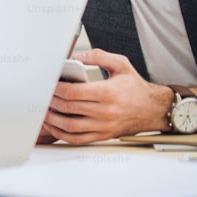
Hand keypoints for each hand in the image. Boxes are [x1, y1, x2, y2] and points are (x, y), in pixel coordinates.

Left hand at [41, 49, 172, 144]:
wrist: (154, 109)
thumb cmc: (136, 88)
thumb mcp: (121, 65)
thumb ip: (97, 57)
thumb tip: (76, 57)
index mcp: (108, 93)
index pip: (73, 92)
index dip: (55, 88)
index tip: (47, 84)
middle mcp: (105, 111)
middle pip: (68, 108)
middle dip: (51, 101)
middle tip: (42, 95)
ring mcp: (103, 126)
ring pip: (70, 126)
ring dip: (52, 119)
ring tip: (44, 110)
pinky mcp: (103, 135)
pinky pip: (77, 139)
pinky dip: (62, 134)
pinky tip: (54, 126)